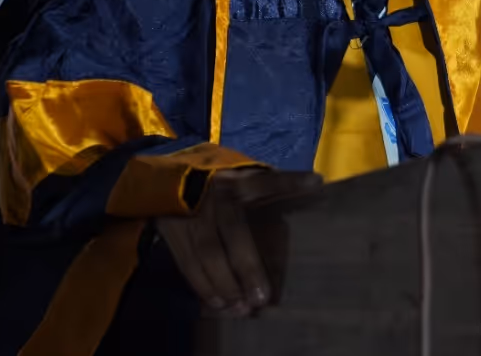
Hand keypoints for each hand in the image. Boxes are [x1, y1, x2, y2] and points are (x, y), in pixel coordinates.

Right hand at [156, 168, 322, 317]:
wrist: (164, 178)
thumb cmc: (218, 181)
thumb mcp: (241, 173)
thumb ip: (270, 184)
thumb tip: (312, 185)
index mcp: (236, 180)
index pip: (264, 181)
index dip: (288, 182)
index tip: (315, 183)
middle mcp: (214, 196)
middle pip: (232, 232)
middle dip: (247, 267)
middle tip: (262, 298)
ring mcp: (191, 215)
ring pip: (207, 254)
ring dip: (224, 284)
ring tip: (242, 308)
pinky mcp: (172, 232)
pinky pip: (188, 264)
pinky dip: (203, 286)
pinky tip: (220, 303)